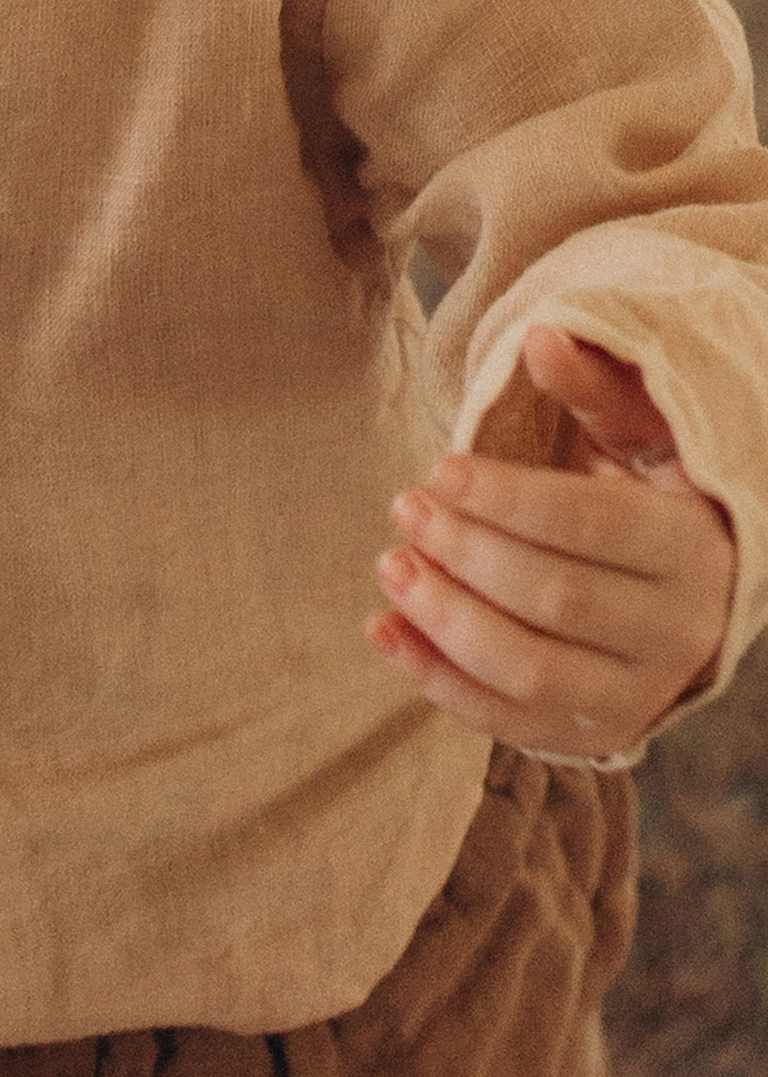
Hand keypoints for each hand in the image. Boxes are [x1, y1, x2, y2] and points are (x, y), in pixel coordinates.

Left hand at [369, 323, 736, 757]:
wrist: (689, 600)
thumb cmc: (652, 500)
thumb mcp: (642, 440)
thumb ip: (595, 392)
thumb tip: (541, 338)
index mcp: (694, 550)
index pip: (591, 525)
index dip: (506, 499)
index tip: (437, 470)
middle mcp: (679, 635)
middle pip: (555, 598)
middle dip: (466, 551)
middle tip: (403, 506)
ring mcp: (639, 697)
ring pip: (528, 670)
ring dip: (443, 618)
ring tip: (388, 564)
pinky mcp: (596, 738)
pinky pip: (505, 723)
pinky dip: (435, 681)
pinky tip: (382, 629)